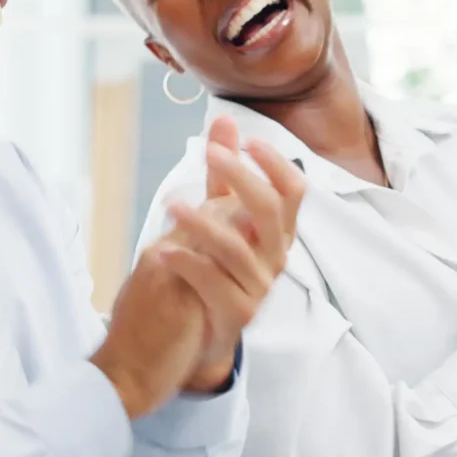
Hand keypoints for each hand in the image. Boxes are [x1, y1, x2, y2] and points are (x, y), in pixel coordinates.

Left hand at [96, 116, 305, 416]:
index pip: (294, 192)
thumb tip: (224, 119)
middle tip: (211, 156)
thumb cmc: (211, 268)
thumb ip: (223, 172)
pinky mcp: (236, 314)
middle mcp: (274, 259)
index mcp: (275, 232)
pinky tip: (162, 250)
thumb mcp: (217, 215)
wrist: (197, 337)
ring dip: (204, 221)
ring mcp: (258, 288)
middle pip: (270, 210)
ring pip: (238, 248)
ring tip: (171, 204)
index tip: (249, 142)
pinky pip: (214, 284)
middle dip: (242, 178)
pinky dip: (188, 264)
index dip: (276, 164)